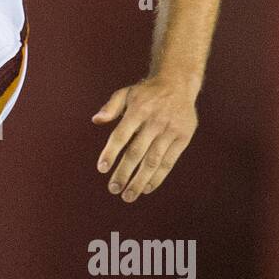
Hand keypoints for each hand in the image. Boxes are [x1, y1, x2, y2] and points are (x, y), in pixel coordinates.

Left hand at [92, 76, 198, 201]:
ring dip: (140, 181)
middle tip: (113, 189)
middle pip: (136, 152)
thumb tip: (96, 120)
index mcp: (138, 110)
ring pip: (153, 161)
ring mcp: (170, 130)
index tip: (102, 169)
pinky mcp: (183, 137)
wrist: (178, 83)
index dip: (111, 153)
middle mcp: (154, 121)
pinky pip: (169, 161)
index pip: (121, 135)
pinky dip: (158, 177)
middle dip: (124, 173)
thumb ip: (110, 107)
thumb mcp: (126, 93)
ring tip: (128, 196)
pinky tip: (147, 188)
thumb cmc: (146, 93)